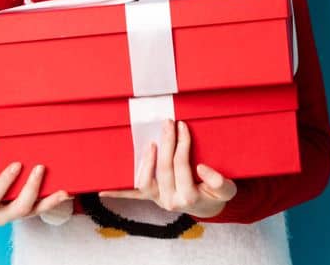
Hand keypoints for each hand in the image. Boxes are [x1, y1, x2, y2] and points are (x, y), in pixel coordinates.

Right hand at [0, 162, 72, 225]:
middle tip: (40, 168)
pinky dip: (53, 202)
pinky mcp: (25, 214)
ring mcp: (15, 217)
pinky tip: (65, 194)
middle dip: (32, 187)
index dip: (6, 180)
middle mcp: (2, 216)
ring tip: (64, 191)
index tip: (17, 164)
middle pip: (21, 207)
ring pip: (34, 211)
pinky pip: (40, 209)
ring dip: (50, 201)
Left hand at [98, 120, 237, 218]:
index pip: (181, 166)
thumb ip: (219, 180)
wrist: (208, 206)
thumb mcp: (228, 189)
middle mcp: (170, 200)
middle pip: (164, 168)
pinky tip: (102, 189)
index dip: (181, 145)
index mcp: (190, 197)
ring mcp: (158, 199)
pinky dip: (118, 192)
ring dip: (145, 161)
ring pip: (144, 182)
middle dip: (166, 143)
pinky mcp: (150, 198)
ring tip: (151, 143)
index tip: (183, 127)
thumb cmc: (217, 194)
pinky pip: (132, 195)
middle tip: (168, 123)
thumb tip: (201, 168)